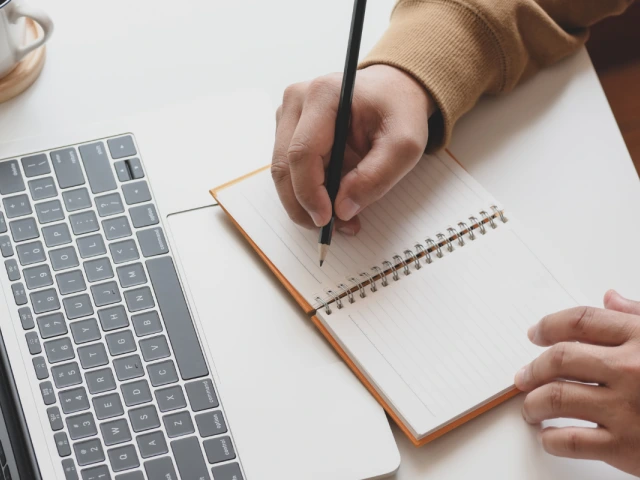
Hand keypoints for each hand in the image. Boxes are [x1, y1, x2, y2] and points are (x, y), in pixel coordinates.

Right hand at [272, 65, 435, 234]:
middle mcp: (297, 100)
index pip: (302, 152)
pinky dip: (307, 193)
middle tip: (331, 229)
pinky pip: (289, 170)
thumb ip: (376, 177)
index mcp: (323, 94)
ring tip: (339, 219)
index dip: (309, 192)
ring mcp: (288, 114)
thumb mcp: (405, 145)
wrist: (393, 91)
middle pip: (284, 166)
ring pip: (283, 172)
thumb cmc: (398, 111)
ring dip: (305, 203)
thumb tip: (342, 210)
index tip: (327, 220)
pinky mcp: (288, 129)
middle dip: (303, 205)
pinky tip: (332, 201)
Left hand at [515, 290, 639, 475]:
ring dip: (532, 403)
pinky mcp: (626, 448)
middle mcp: (631, 369)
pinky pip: (570, 440)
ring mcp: (626, 409)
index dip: (549, 325)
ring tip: (530, 407)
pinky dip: (551, 439)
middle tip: (522, 376)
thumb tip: (610, 299)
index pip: (580, 321)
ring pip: (556, 398)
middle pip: (559, 358)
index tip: (534, 333)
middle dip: (532, 367)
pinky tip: (549, 437)